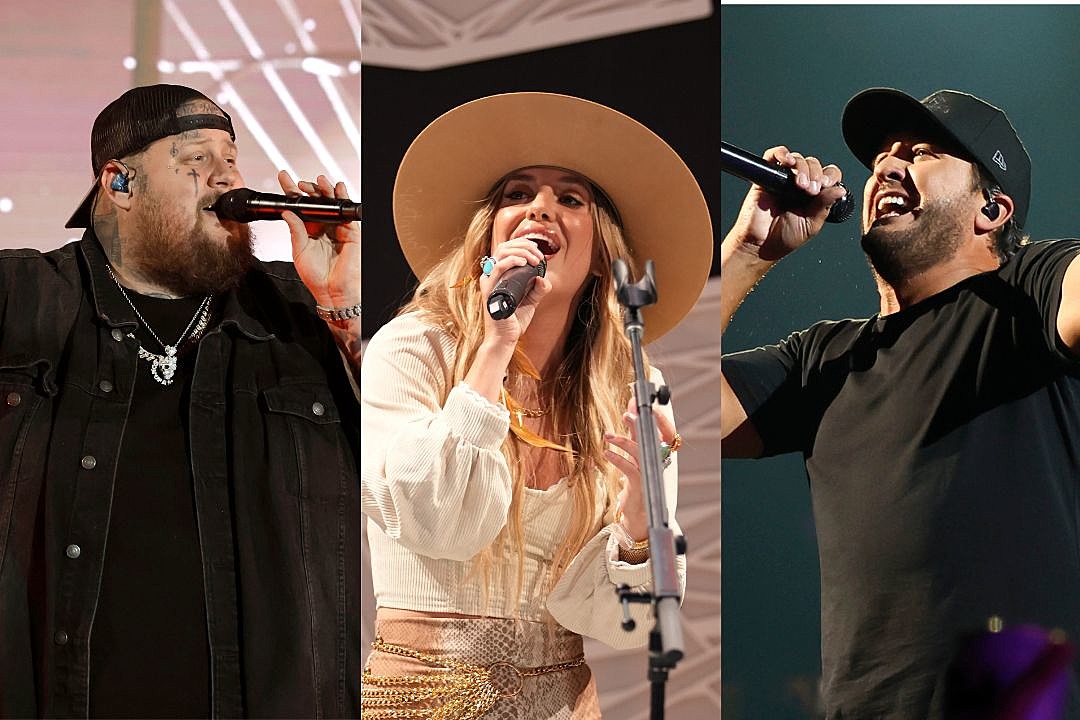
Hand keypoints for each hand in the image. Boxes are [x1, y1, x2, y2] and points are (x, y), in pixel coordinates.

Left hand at [277, 170, 359, 310]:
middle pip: (316, 201)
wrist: (332, 292)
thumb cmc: (316, 277)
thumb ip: (295, 230)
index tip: (283, 178)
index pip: (299, 206)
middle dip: (309, 188)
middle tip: (299, 183)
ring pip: (331, 203)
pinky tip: (338, 188)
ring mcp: (336, 228)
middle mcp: (322, 227)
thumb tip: (287, 212)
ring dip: (325, 190)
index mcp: (308, 231)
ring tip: (317, 181)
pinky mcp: (350, 232)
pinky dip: (343, 198)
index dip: (292, 192)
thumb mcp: (299, 251)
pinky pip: (347, 212)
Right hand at [476, 238, 550, 347]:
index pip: (507, 249)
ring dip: (522, 251)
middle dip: (525, 245)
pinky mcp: (489, 289)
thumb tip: (543, 277)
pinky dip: (512, 260)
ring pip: (502, 252)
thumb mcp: (531, 300)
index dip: (523, 244)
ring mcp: (489, 281)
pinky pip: (498, 268)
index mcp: (499, 275)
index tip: (539, 252)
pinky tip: (524, 263)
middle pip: (504, 246)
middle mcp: (491, 275)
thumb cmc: (514, 320)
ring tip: (535, 259)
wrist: (505, 338)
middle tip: (539, 255)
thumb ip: (538, 288)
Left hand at [604, 396, 677, 541]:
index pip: (654, 431)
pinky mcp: (640, 485)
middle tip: (627, 412)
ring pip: (639, 452)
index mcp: (652, 454)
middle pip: (649, 438)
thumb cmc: (636, 487)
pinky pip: (629, 469)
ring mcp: (648, 474)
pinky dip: (617, 459)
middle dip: (638, 424)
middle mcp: (653, 462)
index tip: (635, 403)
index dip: (646, 417)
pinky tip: (606, 453)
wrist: (639, 516)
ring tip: (608, 435)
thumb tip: (627, 419)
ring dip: (623, 441)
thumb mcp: (633, 461)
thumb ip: (630, 441)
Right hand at [728, 145, 845, 261]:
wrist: (760, 246)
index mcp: (813, 195)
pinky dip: (782, 153)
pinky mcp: (766, 176)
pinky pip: (773, 155)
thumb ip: (824, 206)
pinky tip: (789, 162)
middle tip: (811, 191)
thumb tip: (840, 190)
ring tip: (800, 185)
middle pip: (814, 164)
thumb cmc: (783, 238)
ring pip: (798, 159)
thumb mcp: (811, 225)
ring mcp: (783, 179)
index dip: (830, 177)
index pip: (828, 175)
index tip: (825, 188)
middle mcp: (799, 185)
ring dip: (803, 168)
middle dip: (815, 175)